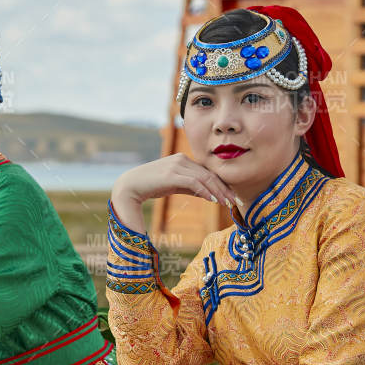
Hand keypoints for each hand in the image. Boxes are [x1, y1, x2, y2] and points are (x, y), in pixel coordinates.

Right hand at [111, 154, 244, 227]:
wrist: (130, 185)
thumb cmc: (152, 186)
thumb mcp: (175, 185)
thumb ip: (191, 187)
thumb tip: (208, 195)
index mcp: (184, 160)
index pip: (208, 172)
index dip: (222, 184)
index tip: (231, 196)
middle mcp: (182, 160)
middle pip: (209, 174)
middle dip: (224, 189)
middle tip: (234, 202)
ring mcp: (177, 166)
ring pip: (204, 178)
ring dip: (218, 192)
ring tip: (226, 204)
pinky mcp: (172, 175)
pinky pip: (194, 183)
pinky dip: (205, 191)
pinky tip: (212, 201)